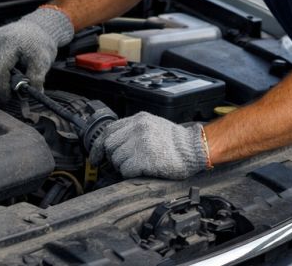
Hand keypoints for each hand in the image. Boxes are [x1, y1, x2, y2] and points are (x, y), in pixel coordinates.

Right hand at [0, 7, 73, 100]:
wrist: (39, 27)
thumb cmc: (41, 44)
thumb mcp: (43, 62)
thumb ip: (36, 78)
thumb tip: (33, 94)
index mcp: (11, 43)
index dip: (1, 87)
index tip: (8, 97)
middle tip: (7, 93)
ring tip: (5, 84)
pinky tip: (1, 74)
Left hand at [92, 112, 207, 178]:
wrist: (194, 149)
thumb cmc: (177, 142)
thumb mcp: (154, 126)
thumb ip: (134, 130)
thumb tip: (112, 145)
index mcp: (139, 119)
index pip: (109, 131)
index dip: (99, 146)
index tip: (96, 157)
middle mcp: (138, 128)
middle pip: (110, 146)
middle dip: (114, 157)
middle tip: (125, 163)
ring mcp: (141, 143)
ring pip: (116, 159)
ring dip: (125, 166)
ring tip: (140, 164)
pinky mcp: (144, 158)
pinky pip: (125, 170)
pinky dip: (131, 173)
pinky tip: (144, 169)